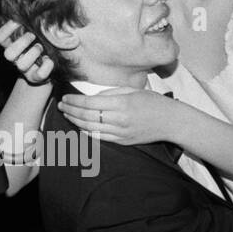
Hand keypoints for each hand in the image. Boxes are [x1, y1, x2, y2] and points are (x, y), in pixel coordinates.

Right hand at [0, 20, 53, 84]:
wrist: (46, 65)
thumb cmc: (38, 44)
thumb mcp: (31, 33)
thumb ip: (28, 24)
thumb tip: (30, 7)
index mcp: (10, 45)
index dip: (7, 29)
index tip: (19, 21)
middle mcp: (15, 58)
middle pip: (8, 54)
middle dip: (23, 42)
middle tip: (33, 36)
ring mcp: (24, 69)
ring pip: (21, 65)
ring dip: (33, 53)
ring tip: (41, 47)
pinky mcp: (35, 77)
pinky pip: (39, 74)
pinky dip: (46, 66)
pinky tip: (49, 59)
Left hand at [58, 87, 176, 143]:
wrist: (171, 121)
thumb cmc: (153, 102)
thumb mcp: (132, 90)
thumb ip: (110, 92)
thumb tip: (92, 96)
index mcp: (121, 103)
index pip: (90, 102)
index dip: (74, 100)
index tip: (65, 97)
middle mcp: (119, 119)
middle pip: (87, 115)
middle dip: (71, 110)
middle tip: (61, 105)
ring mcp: (121, 132)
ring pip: (90, 128)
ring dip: (75, 121)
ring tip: (66, 114)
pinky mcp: (123, 141)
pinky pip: (100, 137)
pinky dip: (86, 131)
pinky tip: (79, 126)